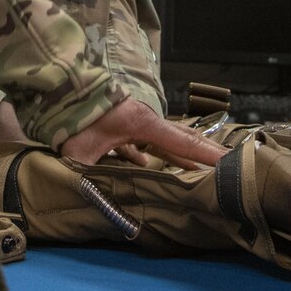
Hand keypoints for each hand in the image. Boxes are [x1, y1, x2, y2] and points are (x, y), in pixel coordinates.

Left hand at [59, 97, 226, 168]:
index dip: (208, 155)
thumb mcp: (80, 152)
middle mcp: (146, 120)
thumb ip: (91, 177)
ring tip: (194, 168)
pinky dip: (149, 152)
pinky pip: (143, 140)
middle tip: (227, 165)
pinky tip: (144, 162)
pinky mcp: (122, 122)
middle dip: (204, 152)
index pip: (184, 143)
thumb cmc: (72, 117)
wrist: (59, 88)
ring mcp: (135, 120)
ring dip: (179, 153)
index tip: (231, 163)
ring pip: (165, 138)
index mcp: (144, 125)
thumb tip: (94, 203)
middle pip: (183, 138)